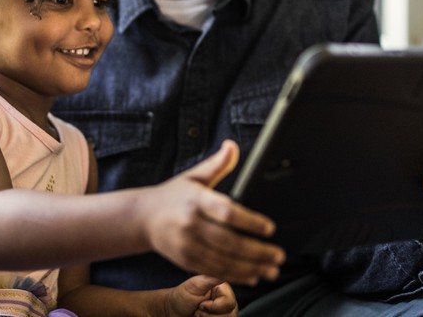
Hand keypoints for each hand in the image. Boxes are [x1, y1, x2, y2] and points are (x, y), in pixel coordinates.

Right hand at [141, 140, 284, 285]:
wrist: (143, 218)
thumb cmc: (174, 195)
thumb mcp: (194, 176)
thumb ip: (217, 164)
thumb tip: (232, 146)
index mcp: (196, 200)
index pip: (227, 212)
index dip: (250, 222)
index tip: (269, 228)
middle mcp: (191, 224)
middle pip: (229, 241)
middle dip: (257, 251)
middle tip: (279, 255)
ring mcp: (187, 245)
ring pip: (224, 261)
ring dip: (251, 267)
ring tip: (272, 269)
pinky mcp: (185, 261)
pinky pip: (213, 271)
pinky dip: (235, 276)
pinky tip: (252, 275)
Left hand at [165, 275, 236, 316]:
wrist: (172, 311)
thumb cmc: (182, 297)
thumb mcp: (195, 286)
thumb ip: (210, 280)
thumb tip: (223, 273)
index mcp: (222, 289)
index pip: (229, 302)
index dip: (215, 306)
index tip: (201, 304)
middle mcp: (226, 301)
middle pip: (230, 315)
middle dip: (210, 316)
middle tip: (198, 310)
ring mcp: (224, 313)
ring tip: (198, 314)